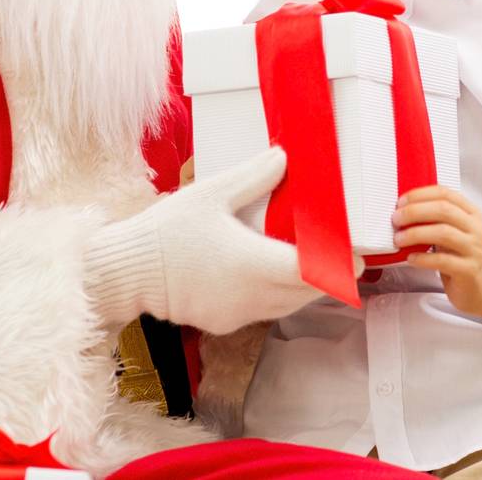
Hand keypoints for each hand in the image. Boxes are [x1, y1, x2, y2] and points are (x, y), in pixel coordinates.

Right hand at [83, 146, 323, 333]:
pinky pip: (266, 312)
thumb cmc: (166, 232)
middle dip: (329, 275)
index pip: (312, 273)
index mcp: (252, 264)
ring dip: (305, 287)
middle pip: (308, 293)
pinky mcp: (225, 324)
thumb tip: (285, 157)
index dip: (339, 265)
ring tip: (314, 260)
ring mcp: (238, 315)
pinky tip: (273, 273)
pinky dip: (278, 296)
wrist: (125, 273)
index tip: (356, 253)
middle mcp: (251, 297)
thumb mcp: (211, 194)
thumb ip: (253, 177)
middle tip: (341, 251)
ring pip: (289, 306)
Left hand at [393, 185, 481, 316]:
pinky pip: (443, 260)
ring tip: (399, 239)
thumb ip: (436, 219)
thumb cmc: (462, 256)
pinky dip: (423, 258)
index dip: (420, 195)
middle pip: (443, 210)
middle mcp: (475, 228)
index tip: (401, 201)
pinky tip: (411, 258)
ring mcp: (474, 249)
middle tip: (396, 219)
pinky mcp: (469, 270)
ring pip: (443, 233)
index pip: (445, 193)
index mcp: (471, 213)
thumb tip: (404, 210)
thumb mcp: (454, 231)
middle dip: (415, 212)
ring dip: (416, 234)